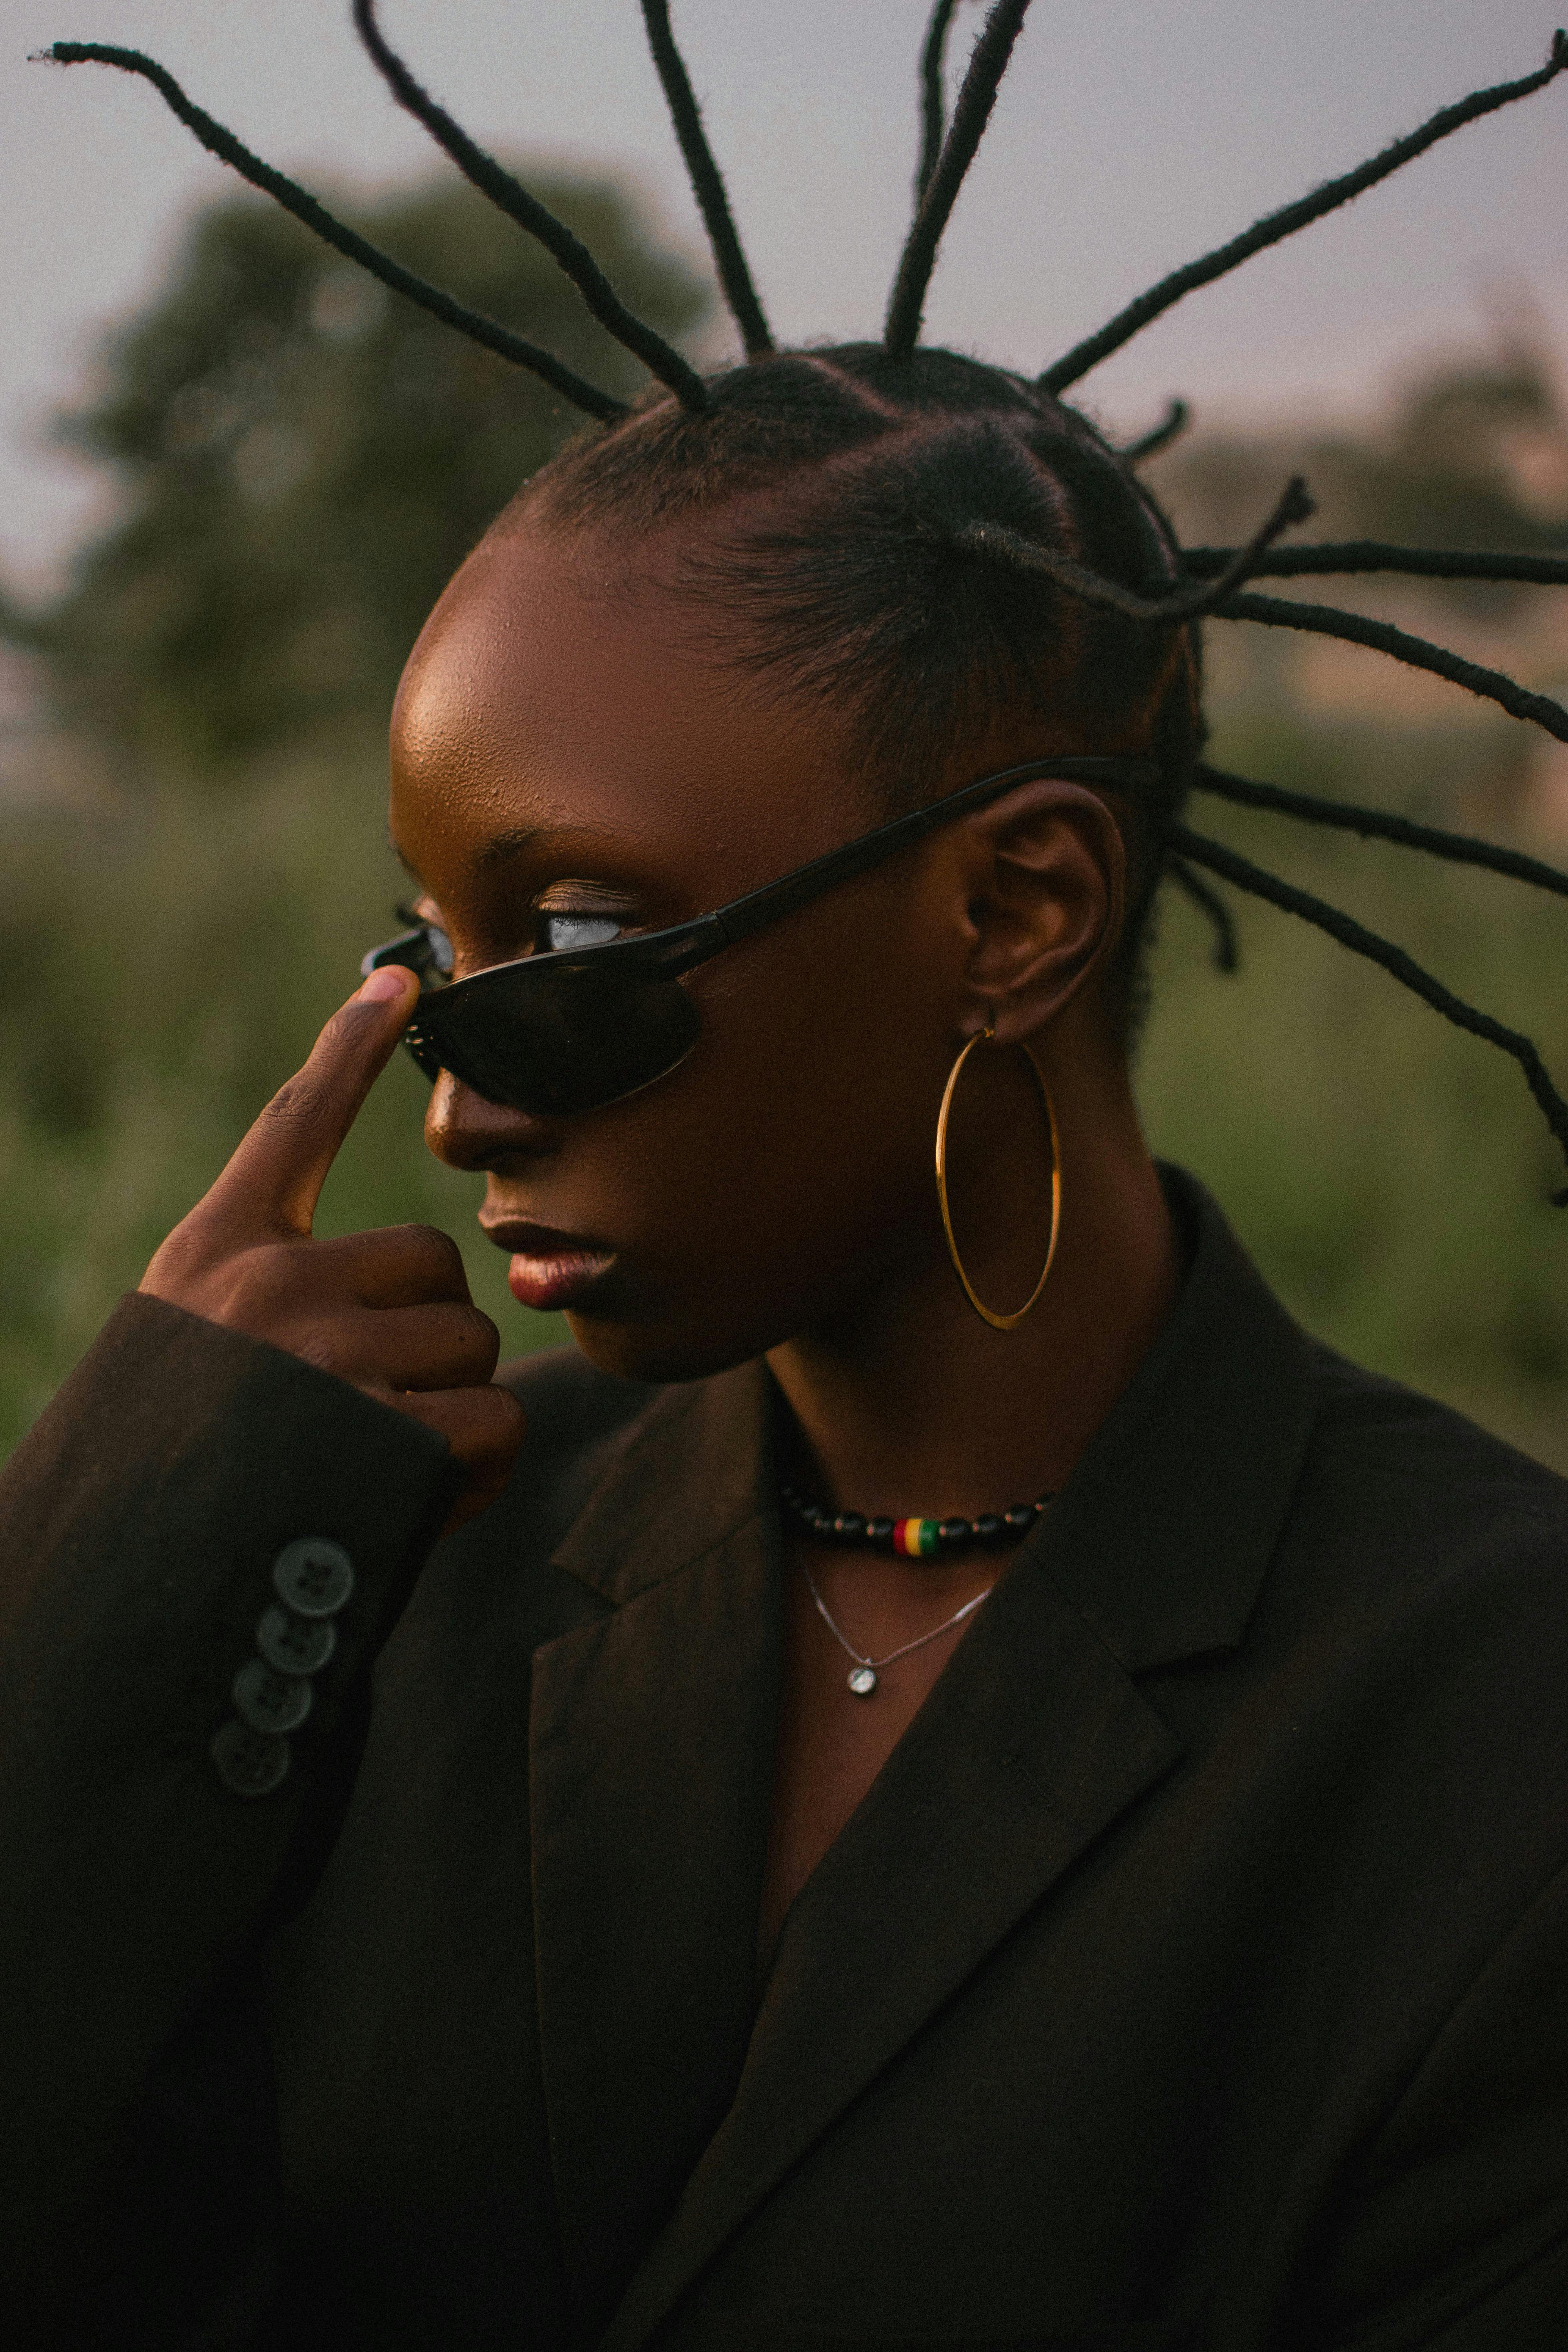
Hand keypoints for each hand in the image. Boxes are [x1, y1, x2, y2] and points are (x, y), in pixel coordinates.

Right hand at [140, 965, 523, 1528]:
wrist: (126, 1585)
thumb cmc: (178, 1470)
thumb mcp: (198, 1356)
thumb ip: (284, 1307)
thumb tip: (413, 1294)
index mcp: (217, 1256)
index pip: (293, 1126)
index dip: (349, 1049)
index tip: (399, 980)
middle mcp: (269, 1286)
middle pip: (434, 1268)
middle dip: (431, 1340)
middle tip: (376, 1412)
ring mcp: (323, 1355)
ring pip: (469, 1346)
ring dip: (453, 1411)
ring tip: (380, 1466)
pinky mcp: (377, 1434)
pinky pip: (490, 1425)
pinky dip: (477, 1474)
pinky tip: (415, 1505)